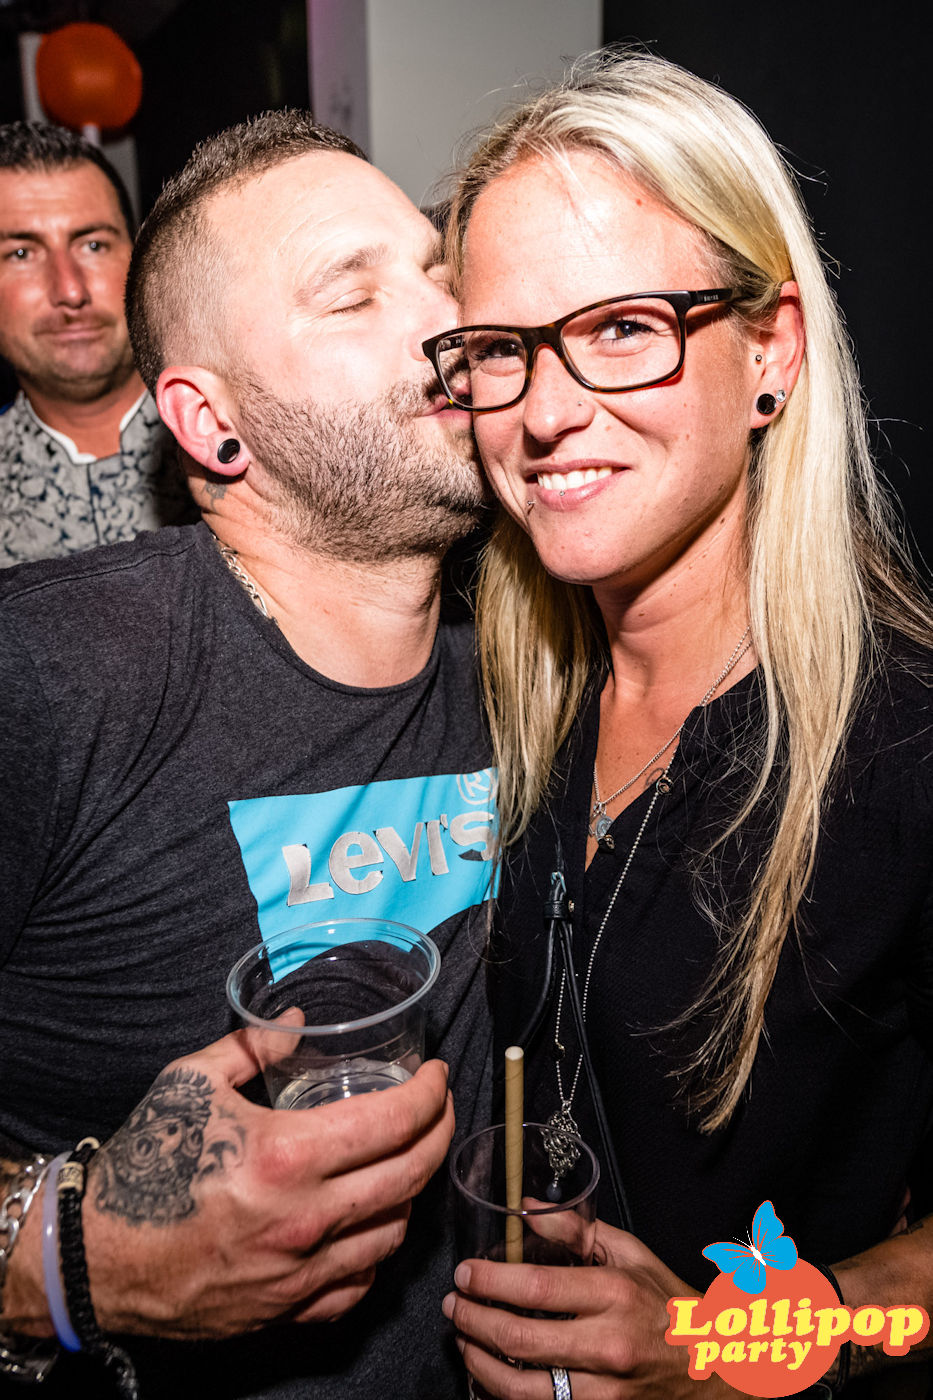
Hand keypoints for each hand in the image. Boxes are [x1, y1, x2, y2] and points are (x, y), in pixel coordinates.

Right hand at [9, 1031, 452, 1339]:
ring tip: (410, 1158)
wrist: (95, 1258)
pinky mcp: (289, 1308)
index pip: (394, 1122)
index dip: (430, 1093)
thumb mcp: (190, 1081)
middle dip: (440, 1132)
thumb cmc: (142, 1163)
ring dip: (415, 1190)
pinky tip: (375, 1221)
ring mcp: (302, 1271)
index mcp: (288, 1155)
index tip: (437, 1074)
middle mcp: (306, 1218)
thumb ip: (252, 1044)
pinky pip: (360, 1284)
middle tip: (441, 1108)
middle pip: (412, 1175)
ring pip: (395, 1231)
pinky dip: (379, 1248)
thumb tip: (297, 1020)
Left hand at [443, 1220, 747, 1398]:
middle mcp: (608, 1345)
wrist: (713, 1368)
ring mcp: (604, 1391)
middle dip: (474, 1320)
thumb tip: (527, 1207)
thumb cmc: (668, 1306)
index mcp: (614, 1294)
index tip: (466, 1273)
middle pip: (520, 1338)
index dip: (491, 1282)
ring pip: (522, 1387)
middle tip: (454, 1305)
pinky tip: (492, 1373)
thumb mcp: (631, 1254)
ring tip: (463, 1339)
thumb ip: (577, 1230)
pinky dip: (507, 1394)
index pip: (536, 1288)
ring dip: (481, 1362)